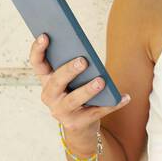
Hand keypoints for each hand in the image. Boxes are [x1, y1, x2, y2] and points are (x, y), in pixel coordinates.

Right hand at [29, 32, 129, 147]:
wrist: (80, 125)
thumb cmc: (77, 92)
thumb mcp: (72, 79)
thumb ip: (74, 65)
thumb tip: (87, 53)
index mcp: (46, 80)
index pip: (37, 63)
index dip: (38, 50)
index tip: (45, 35)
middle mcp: (49, 96)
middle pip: (56, 82)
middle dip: (68, 71)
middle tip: (82, 61)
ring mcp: (61, 112)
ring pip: (74, 100)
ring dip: (88, 90)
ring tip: (101, 81)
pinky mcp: (76, 123)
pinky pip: (96, 112)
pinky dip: (112, 105)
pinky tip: (125, 97)